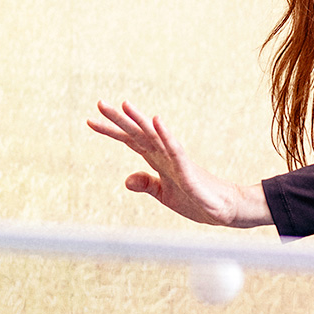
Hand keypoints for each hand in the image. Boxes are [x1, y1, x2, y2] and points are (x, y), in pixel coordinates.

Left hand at [86, 100, 271, 227]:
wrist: (222, 209)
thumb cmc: (195, 199)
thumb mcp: (163, 194)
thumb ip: (146, 184)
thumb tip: (126, 180)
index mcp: (157, 159)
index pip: (130, 141)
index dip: (111, 131)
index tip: (91, 121)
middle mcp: (165, 154)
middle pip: (138, 133)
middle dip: (119, 119)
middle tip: (100, 104)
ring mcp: (176, 160)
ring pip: (154, 136)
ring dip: (140, 120)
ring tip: (125, 104)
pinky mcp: (188, 170)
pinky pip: (175, 150)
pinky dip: (165, 135)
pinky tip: (156, 122)